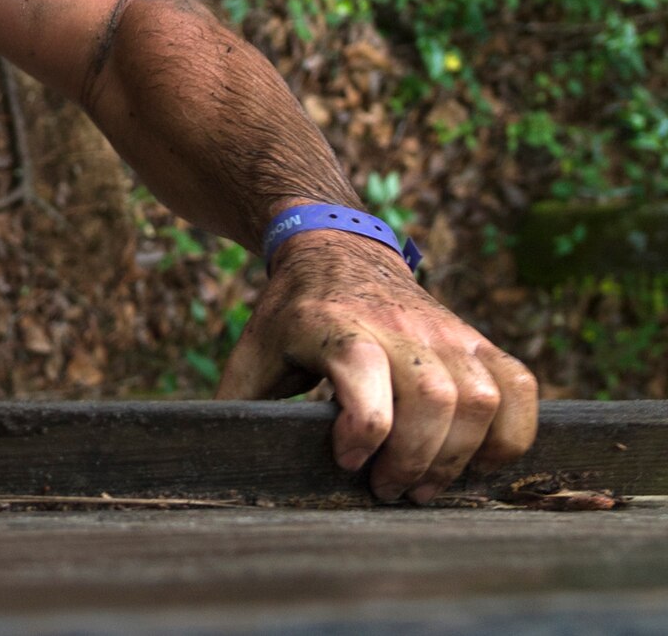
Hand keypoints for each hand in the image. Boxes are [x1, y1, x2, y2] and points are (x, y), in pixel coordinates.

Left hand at [218, 230, 537, 502]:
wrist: (337, 249)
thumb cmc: (292, 315)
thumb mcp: (253, 350)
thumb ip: (240, 402)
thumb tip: (221, 460)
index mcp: (334, 325)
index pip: (364, 376)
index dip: (363, 431)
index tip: (347, 462)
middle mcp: (398, 324)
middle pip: (433, 399)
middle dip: (415, 461)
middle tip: (388, 490)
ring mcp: (446, 330)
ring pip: (480, 400)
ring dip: (460, 458)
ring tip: (424, 486)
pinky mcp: (477, 340)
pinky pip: (520, 388)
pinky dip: (512, 434)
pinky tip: (479, 461)